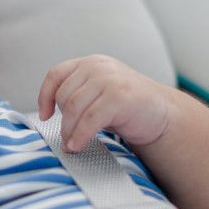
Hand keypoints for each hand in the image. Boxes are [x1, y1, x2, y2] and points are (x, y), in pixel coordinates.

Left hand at [37, 55, 174, 151]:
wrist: (163, 113)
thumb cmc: (128, 108)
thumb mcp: (99, 94)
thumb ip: (77, 95)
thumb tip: (48, 114)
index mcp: (91, 63)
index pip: (56, 74)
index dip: (45, 96)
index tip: (44, 116)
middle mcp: (98, 67)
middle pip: (64, 95)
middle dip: (62, 121)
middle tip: (65, 138)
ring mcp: (110, 80)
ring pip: (74, 108)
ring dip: (69, 131)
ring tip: (71, 145)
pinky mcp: (119, 97)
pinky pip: (90, 119)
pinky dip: (80, 135)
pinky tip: (78, 145)